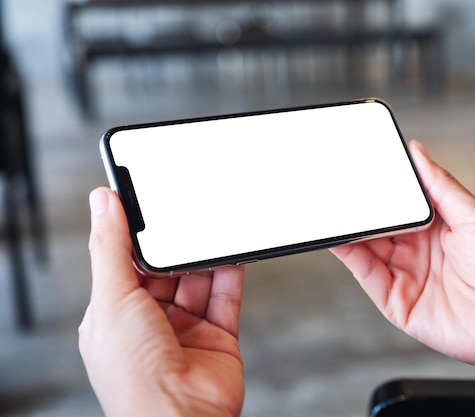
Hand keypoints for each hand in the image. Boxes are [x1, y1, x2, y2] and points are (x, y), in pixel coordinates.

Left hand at [79, 187, 243, 416]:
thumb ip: (110, 249)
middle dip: (176, 246)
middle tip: (185, 215)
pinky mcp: (219, 336)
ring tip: (213, 228)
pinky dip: (231, 272)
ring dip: (205, 256)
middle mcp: (152, 323)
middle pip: (168, 271)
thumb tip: (102, 203)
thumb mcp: (112, 299)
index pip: (127, 265)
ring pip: (199, 280)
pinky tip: (233, 252)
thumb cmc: (133, 376)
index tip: (148, 207)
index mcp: (117, 316)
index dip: (138, 238)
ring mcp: (187, 330)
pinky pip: (226, 296)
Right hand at [331, 140, 474, 376]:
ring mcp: (406, 277)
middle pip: (379, 225)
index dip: (380, 188)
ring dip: (347, 228)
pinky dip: (348, 255)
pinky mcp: (398, 303)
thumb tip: (417, 151)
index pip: (399, 203)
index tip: (360, 167)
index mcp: (437, 228)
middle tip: (337, 184)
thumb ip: (440, 185)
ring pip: (366, 247)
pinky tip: (337, 236)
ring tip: (330, 206)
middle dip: (358, 206)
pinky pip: (367, 274)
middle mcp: (418, 252)